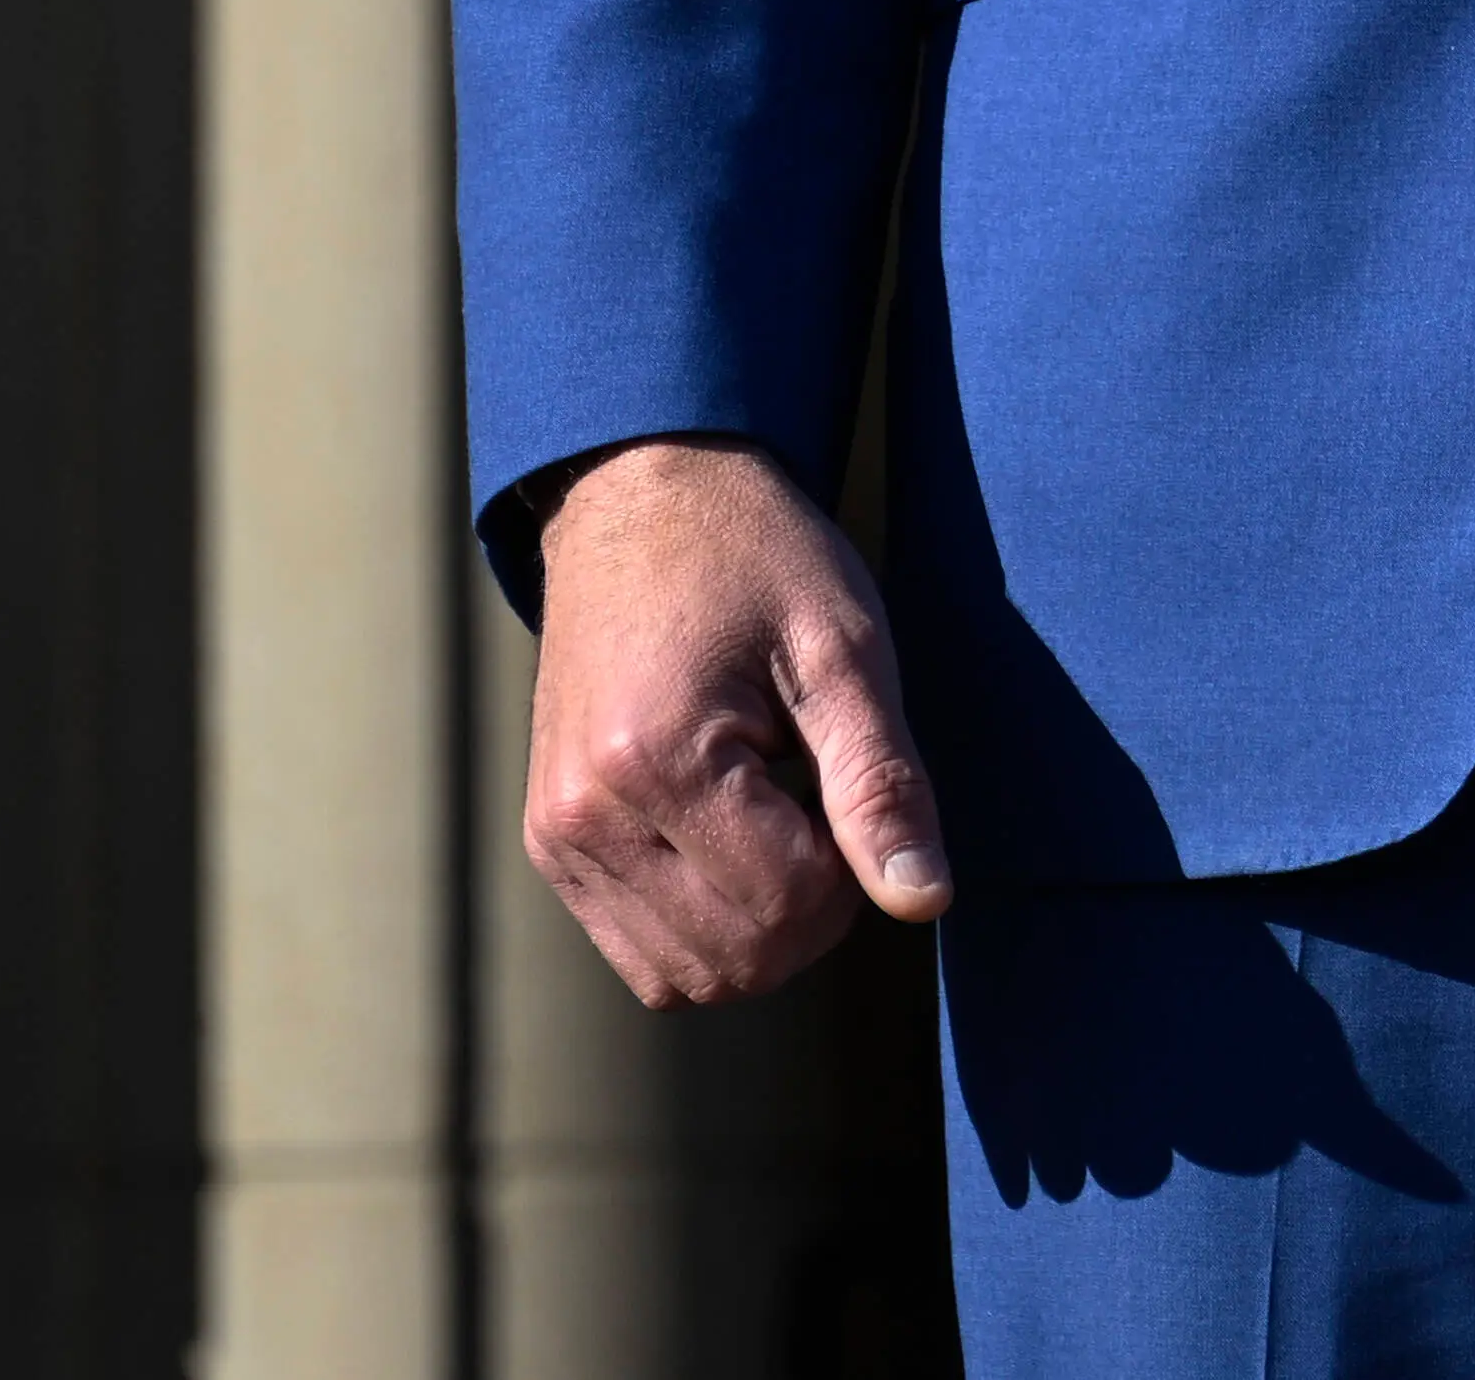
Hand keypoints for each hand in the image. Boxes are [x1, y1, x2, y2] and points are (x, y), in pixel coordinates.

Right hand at [517, 437, 952, 1002]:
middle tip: (818, 798)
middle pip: (737, 961)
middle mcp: (584, 816)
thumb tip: (924, 901)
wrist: (642, 495)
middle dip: (808, 907)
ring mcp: (556, 838)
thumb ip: (881, 783)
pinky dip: (703, 925)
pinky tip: (727, 835)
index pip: (788, 907)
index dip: (851, 868)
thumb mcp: (842, 651)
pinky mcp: (550, 844)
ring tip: (770, 811)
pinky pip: (640, 954)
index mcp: (656, 759)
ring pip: (685, 978)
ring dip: (756, 924)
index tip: (846, 780)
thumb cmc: (755, 557)